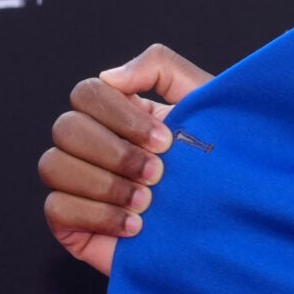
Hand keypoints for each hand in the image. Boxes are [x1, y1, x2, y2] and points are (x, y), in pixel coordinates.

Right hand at [40, 43, 213, 275]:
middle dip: (115, 153)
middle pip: (66, 128)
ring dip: (105, 185)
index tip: (165, 140)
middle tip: (159, 174)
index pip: (87, 93)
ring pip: (53, 166)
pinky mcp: (75, 224)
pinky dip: (96, 215)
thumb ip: (160, 67)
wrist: (240, 225)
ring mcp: (80, 185)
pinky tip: (136, 226)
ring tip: (148, 202)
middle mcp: (94, 145)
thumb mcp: (204, 101)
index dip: (121, 115)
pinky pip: (57, 209)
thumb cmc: (225, 162)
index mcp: (121, 114)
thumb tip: (109, 77)